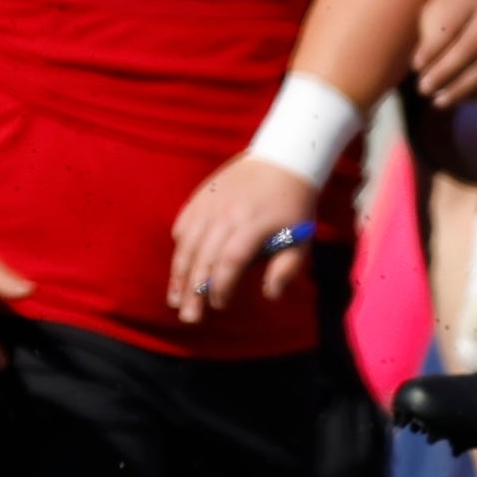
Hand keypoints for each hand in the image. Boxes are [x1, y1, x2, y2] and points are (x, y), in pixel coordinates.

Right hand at [166, 158, 317, 323]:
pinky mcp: (201, 197)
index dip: (222, 286)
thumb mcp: (302, 237)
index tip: (220, 305)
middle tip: (189, 317)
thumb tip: (270, 295)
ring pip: (187, 244)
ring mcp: (211, 203)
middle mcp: (227, 213)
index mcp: (254, 224)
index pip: (230, 261)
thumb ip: (287, 268)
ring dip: (179, 275)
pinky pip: (183, 225)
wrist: (282, 160)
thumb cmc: (294, 206)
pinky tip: (180, 267)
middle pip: (204, 257)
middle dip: (195, 291)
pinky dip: (180, 247)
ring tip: (175, 299)